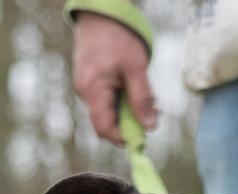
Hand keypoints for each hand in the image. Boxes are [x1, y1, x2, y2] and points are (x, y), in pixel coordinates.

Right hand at [72, 12, 157, 145]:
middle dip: (130, 122)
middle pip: (108, 122)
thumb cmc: (117, 35)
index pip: (104, 129)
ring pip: (109, 110)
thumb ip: (142, 98)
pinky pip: (107, 99)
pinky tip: (134, 86)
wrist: (99, 12)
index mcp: (93, 90)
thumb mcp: (135, 67)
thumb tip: (150, 127)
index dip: (123, 138)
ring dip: (129, 109)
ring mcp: (86, 87)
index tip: (144, 135)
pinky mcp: (90, 81)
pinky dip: (122, 98)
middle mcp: (85, 92)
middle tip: (152, 111)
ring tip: (146, 95)